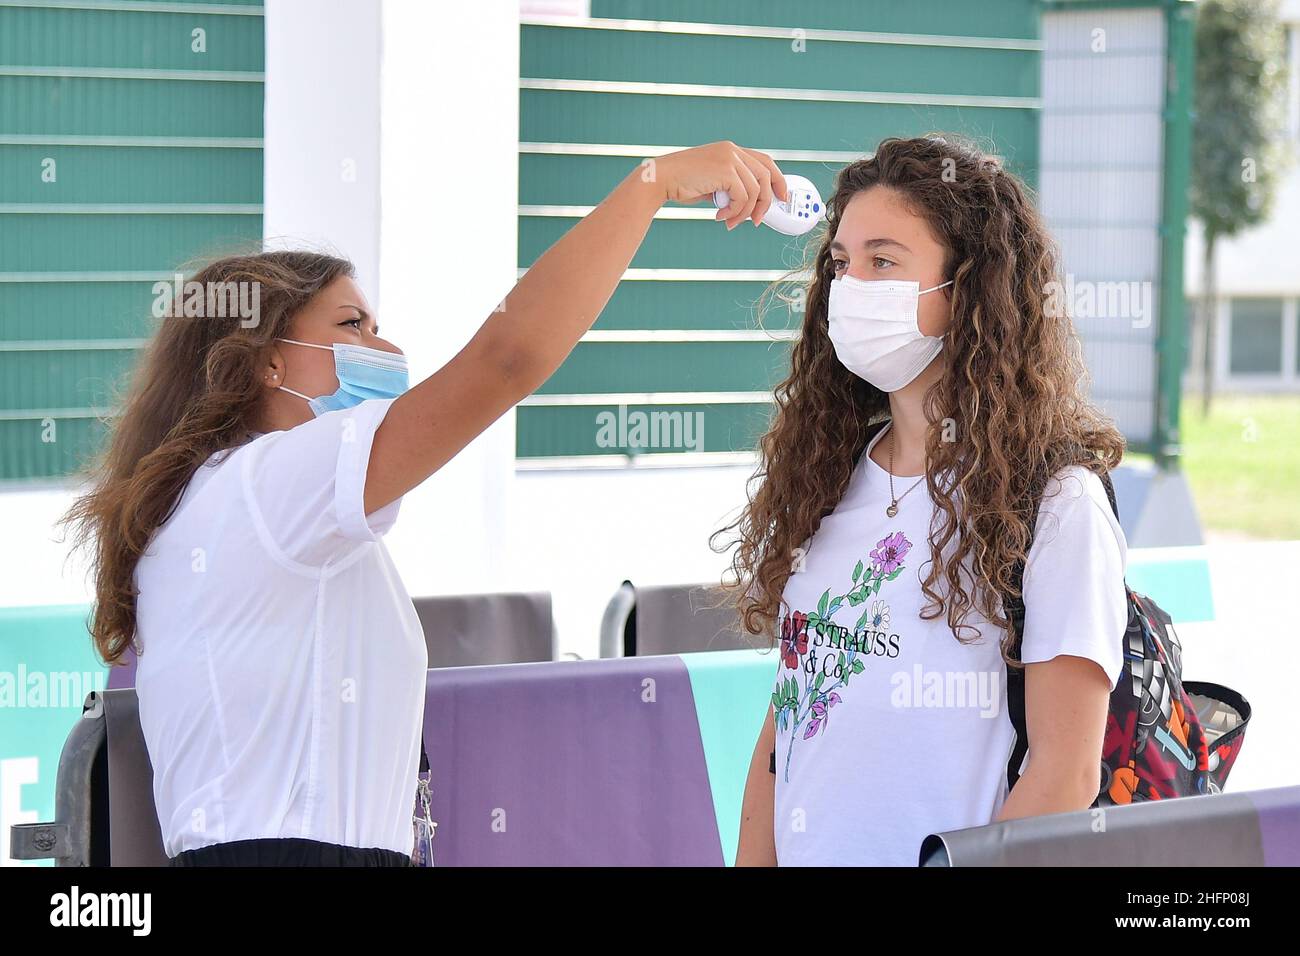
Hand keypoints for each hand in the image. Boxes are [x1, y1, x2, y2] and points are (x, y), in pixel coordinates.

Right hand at [652, 141, 788, 229]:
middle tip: (756, 221)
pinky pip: (743, 196)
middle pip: (766, 175)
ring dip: (744, 212)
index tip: (782, 197)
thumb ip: (732, 188)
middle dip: (765, 202)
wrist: (661, 179)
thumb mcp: (713, 184)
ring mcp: (730, 158)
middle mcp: (733, 150)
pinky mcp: (725, 170)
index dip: (778, 180)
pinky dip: (734, 211)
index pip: (765, 161)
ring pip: (755, 190)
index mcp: (731, 150)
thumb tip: (751, 205)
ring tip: (729, 221)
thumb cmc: (682, 184)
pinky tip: (719, 216)